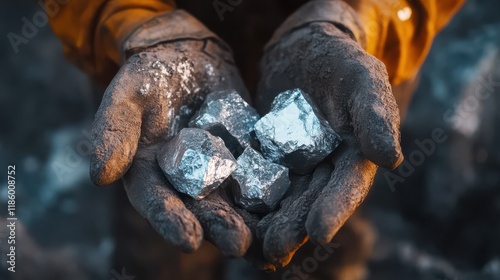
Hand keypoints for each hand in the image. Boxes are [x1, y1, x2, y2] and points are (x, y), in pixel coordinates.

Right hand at [90, 38, 252, 256]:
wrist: (189, 55)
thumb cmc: (151, 75)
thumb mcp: (128, 94)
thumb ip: (114, 130)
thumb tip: (100, 174)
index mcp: (151, 174)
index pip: (158, 203)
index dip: (171, 221)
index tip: (189, 240)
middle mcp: (184, 180)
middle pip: (200, 209)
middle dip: (219, 227)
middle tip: (237, 244)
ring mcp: (217, 171)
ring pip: (233, 201)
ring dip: (249, 220)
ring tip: (267, 236)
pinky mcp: (245, 157)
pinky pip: (260, 176)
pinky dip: (273, 192)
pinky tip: (290, 205)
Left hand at [253, 21, 402, 266]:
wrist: (304, 49)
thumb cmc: (340, 61)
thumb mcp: (363, 79)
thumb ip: (376, 115)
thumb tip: (389, 159)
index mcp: (353, 157)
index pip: (346, 186)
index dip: (334, 209)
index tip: (319, 232)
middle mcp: (324, 168)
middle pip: (310, 200)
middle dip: (294, 226)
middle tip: (275, 249)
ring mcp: (294, 164)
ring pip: (281, 198)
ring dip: (267, 223)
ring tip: (250, 247)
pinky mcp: (265, 155)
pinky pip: (254, 178)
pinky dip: (244, 198)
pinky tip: (228, 214)